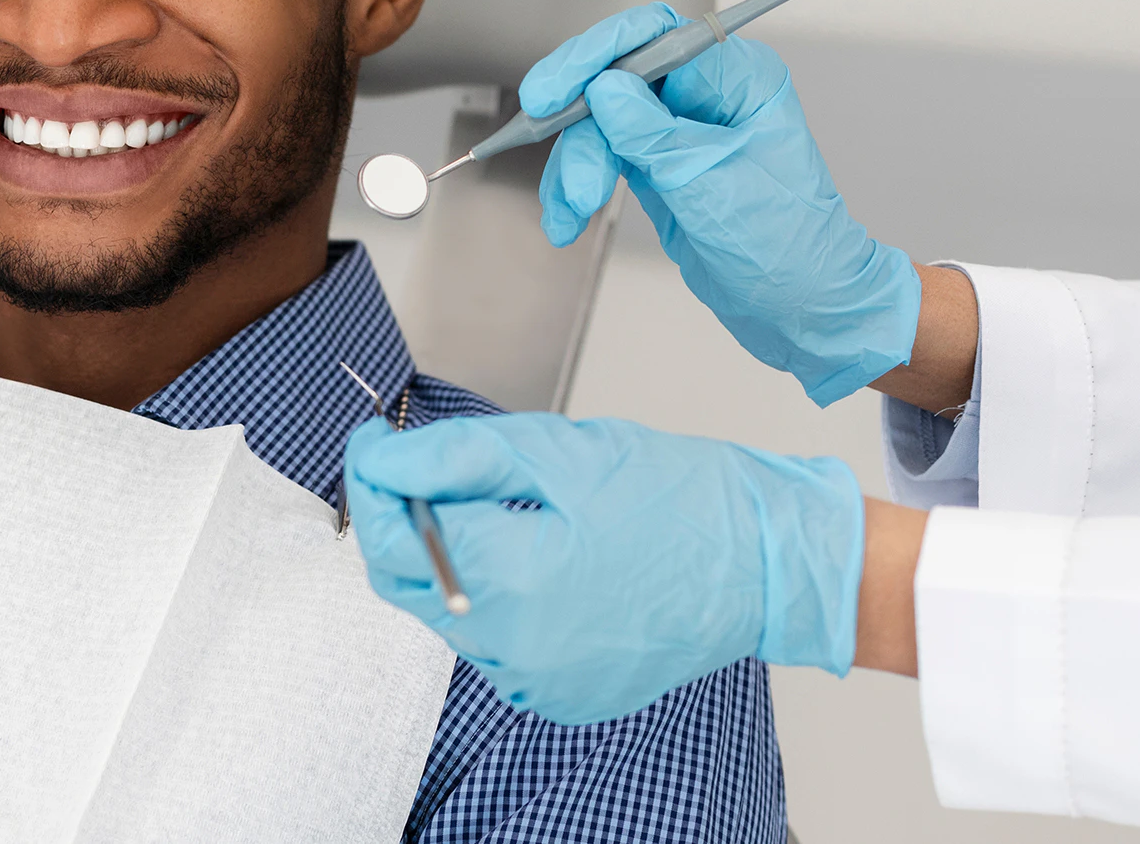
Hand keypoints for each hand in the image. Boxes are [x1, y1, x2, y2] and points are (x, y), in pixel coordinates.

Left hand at [344, 413, 864, 724]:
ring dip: (447, 559)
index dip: (373, 479)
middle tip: (421, 467)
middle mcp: (516, 648)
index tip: (375, 441)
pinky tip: (534, 559)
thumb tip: (378, 460)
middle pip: (405, 582)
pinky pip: (492, 645)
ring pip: (445, 614)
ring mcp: (538, 682)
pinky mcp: (560, 696)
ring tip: (499, 509)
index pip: (392, 533)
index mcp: (512, 581)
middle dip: (400, 520)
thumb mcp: (554, 451)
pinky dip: (491, 600)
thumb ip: (451, 458)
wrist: (765, 562)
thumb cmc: (676, 496)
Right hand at [521, 3, 920, 404]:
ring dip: (574, 168)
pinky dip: (576, 187)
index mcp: (737, 77)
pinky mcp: (656, 164)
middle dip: (581, 131)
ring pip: (598, 124)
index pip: (652, 36)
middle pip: (613, 80)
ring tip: (573, 212)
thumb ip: (652, 133)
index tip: (553, 93)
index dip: (594, 58)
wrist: (805, 307)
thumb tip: (602, 88)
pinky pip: (600, 158)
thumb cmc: (790, 246)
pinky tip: (569, 218)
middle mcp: (705, 94)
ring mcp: (677, 129)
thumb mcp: (712, 185)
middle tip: (566, 175)